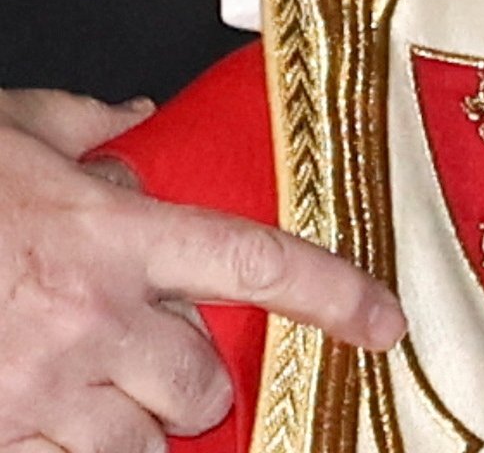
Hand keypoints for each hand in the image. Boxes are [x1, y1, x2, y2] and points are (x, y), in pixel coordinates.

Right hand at [0, 87, 402, 452]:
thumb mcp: (7, 131)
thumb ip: (82, 130)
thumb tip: (135, 122)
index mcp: (111, 234)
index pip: (258, 263)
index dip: (335, 297)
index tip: (385, 325)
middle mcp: (88, 318)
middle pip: (200, 386)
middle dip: (194, 387)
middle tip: (164, 370)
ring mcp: (36, 389)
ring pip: (137, 450)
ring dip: (133, 438)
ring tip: (106, 409)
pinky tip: (43, 426)